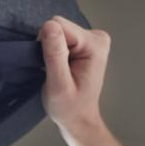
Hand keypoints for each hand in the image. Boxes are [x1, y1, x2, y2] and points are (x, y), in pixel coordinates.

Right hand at [38, 16, 110, 135]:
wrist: (78, 119)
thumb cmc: (69, 108)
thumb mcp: (58, 84)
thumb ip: (55, 54)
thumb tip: (48, 26)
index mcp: (95, 45)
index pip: (58, 26)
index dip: (47, 46)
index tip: (53, 66)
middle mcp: (97, 37)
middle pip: (58, 26)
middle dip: (50, 47)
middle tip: (56, 71)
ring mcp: (92, 39)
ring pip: (57, 31)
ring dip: (52, 51)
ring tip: (59, 71)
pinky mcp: (84, 42)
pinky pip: (60, 36)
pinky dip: (55, 51)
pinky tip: (61, 66)